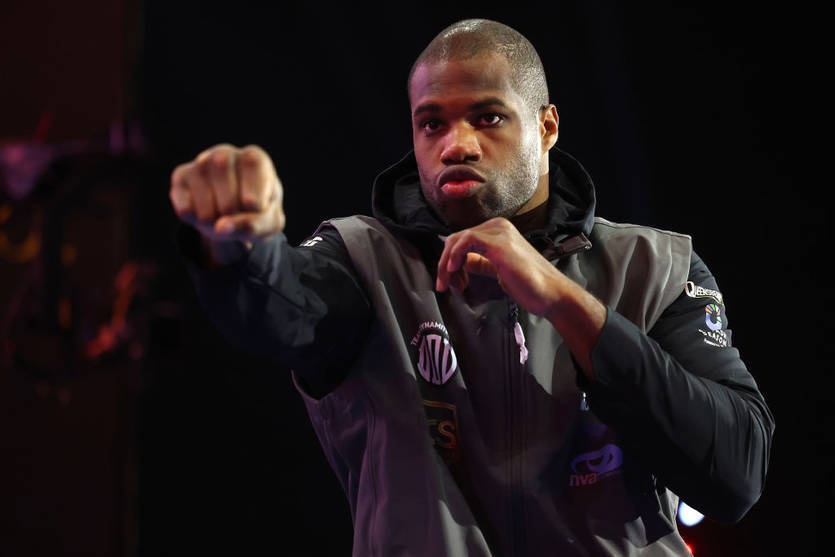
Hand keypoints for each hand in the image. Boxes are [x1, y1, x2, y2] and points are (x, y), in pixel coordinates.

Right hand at [169, 144, 285, 244]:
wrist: (235, 204)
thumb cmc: (258, 209)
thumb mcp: (269, 222)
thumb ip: (253, 225)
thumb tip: (220, 227)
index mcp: (255, 159)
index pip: (253, 199)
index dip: (252, 214)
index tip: (256, 209)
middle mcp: (225, 154)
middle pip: (229, 205)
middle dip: (234, 222)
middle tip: (238, 214)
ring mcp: (200, 163)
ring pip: (206, 211)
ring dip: (215, 224)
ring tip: (222, 214)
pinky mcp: (180, 175)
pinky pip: (186, 210)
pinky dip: (196, 220)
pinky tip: (204, 209)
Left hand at [435, 217, 560, 316]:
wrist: (551, 294)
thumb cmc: (529, 285)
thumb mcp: (497, 270)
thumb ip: (480, 262)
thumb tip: (462, 262)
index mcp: (498, 232)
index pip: (462, 240)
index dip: (449, 261)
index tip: (451, 283)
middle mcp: (498, 227)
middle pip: (456, 239)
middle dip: (444, 264)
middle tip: (444, 285)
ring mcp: (499, 233)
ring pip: (458, 239)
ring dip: (446, 263)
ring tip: (448, 284)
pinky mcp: (499, 243)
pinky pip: (466, 240)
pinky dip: (455, 255)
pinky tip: (454, 270)